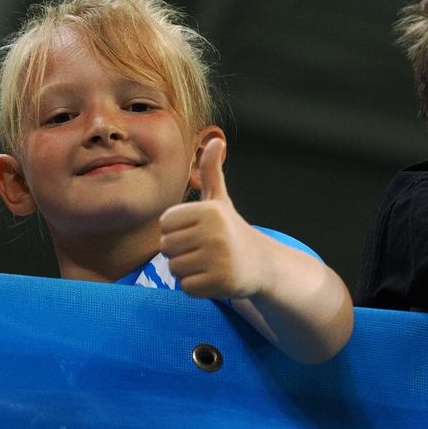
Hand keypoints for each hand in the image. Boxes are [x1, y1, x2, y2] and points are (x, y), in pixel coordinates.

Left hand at [158, 138, 265, 298]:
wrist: (263, 264)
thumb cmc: (231, 230)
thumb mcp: (220, 200)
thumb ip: (210, 171)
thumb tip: (215, 140)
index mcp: (209, 211)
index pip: (164, 224)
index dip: (176, 231)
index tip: (196, 232)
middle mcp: (214, 232)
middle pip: (166, 247)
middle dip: (180, 252)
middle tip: (203, 251)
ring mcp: (218, 258)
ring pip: (175, 269)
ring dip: (187, 270)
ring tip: (209, 263)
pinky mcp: (220, 282)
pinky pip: (186, 288)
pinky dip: (196, 287)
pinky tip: (213, 278)